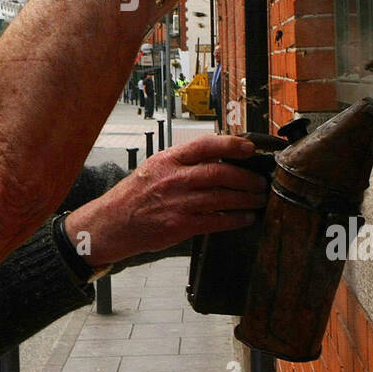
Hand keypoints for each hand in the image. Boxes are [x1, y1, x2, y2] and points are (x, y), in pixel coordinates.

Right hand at [63, 135, 267, 268]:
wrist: (111, 223)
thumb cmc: (133, 195)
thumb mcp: (155, 167)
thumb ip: (183, 162)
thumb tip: (218, 158)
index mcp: (168, 160)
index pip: (205, 145)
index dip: (231, 145)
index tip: (249, 148)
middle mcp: (174, 179)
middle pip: (219, 173)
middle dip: (246, 178)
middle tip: (260, 181)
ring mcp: (177, 203)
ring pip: (222, 197)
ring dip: (246, 199)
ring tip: (259, 199)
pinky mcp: (180, 226)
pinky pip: (216, 221)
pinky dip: (234, 219)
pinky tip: (245, 218)